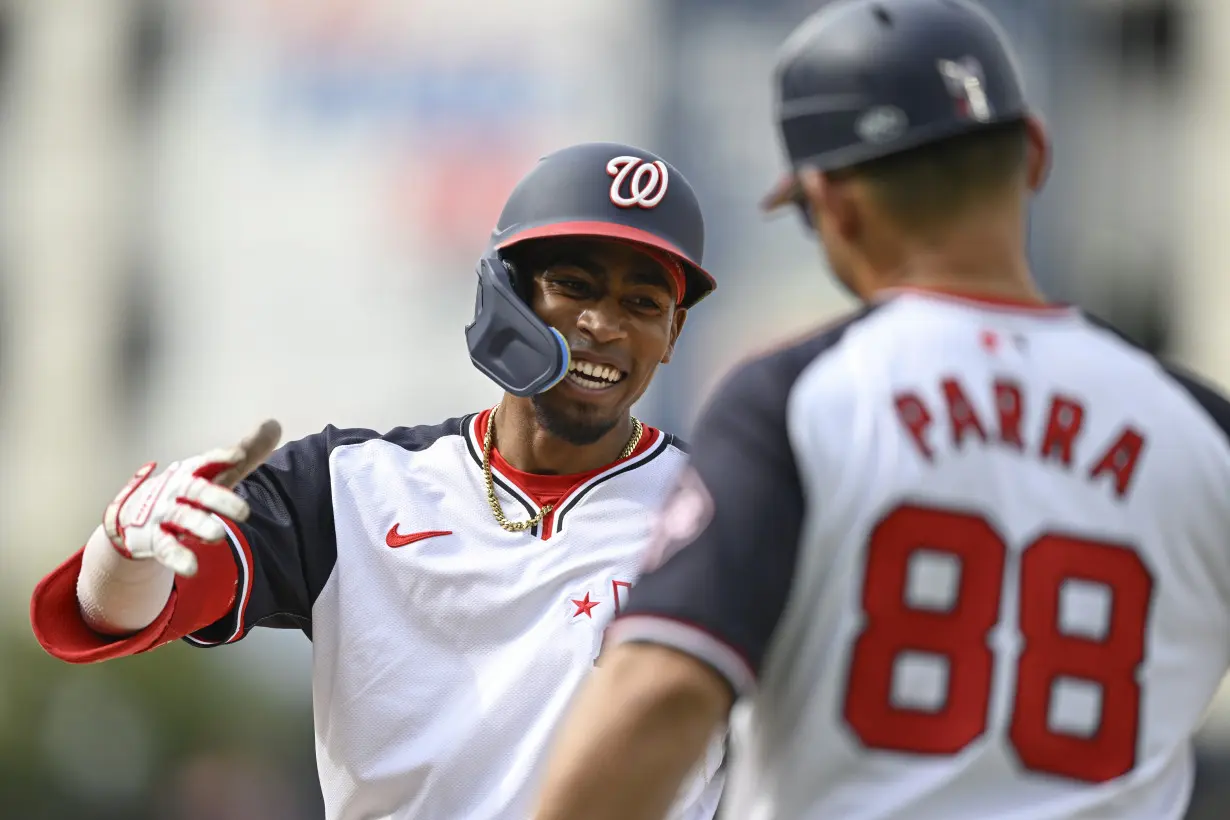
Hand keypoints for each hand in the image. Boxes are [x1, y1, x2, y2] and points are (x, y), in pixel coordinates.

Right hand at [102, 420, 281, 577]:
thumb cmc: (188, 488)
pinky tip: (191, 567)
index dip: (222, 457)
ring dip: (199, 526)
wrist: (134, 512)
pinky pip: (166, 548)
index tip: (239, 456)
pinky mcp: (154, 539)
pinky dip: (178, 557)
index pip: (207, 461)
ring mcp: (164, 514)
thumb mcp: (216, 470)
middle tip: (244, 512)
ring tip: (218, 536)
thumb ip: (247, 452)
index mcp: (193, 471)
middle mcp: (178, 490)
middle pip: (198, 491)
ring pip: (182, 519)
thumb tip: (275, 424)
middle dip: (219, 500)